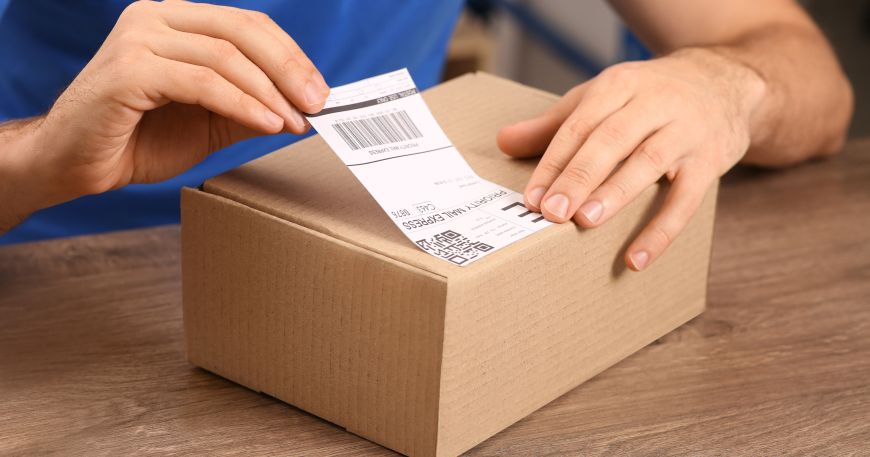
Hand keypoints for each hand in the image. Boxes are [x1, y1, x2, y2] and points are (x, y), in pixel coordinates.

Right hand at [20, 0, 328, 210]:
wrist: (74, 164)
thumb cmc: (137, 139)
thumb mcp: (208, 120)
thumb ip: (247, 106)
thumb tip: (301, 107)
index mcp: (175, 22)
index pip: (247, 25)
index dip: (290, 56)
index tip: (319, 91)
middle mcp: (154, 19)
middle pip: (242, 31)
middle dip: (289, 69)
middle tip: (317, 104)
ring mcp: (138, 39)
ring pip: (225, 56)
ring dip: (270, 93)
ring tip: (294, 122)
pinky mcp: (129, 69)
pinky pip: (203, 82)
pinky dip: (242, 103)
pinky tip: (268, 124)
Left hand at [498, 48, 765, 270]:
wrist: (726, 82)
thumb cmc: (648, 98)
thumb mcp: (602, 99)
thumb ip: (554, 125)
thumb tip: (504, 142)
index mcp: (619, 86)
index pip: (580, 125)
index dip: (553, 162)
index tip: (531, 198)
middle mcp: (654, 103)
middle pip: (611, 140)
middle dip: (579, 177)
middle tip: (552, 213)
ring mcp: (685, 131)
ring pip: (649, 162)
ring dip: (616, 193)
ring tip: (587, 222)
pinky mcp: (711, 160)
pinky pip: (686, 199)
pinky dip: (661, 231)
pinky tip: (636, 259)